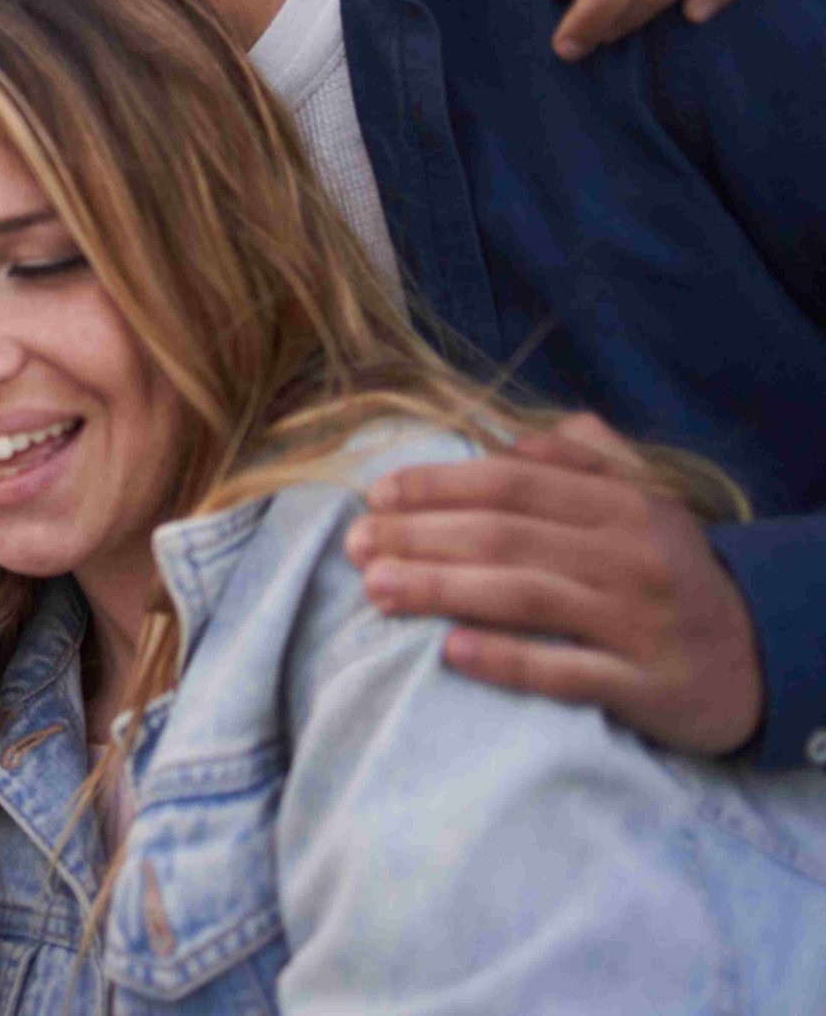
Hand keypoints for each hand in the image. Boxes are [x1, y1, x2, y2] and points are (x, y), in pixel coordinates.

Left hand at [346, 414, 762, 755]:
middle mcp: (630, 556)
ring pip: (524, 597)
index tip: (374, 494)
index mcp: (624, 504)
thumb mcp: (645, 503)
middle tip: (354, 545)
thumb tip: (512, 435)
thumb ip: (585, 458)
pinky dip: (507, 660)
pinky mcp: (647, 686)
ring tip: (376, 588)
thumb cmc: (674, 572)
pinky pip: (567, 672)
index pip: (513, 483)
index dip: (438, 485)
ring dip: (441, 589)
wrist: (766, 657)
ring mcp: (639, 622)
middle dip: (419, 536)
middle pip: (505, 536)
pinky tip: (450, 652)